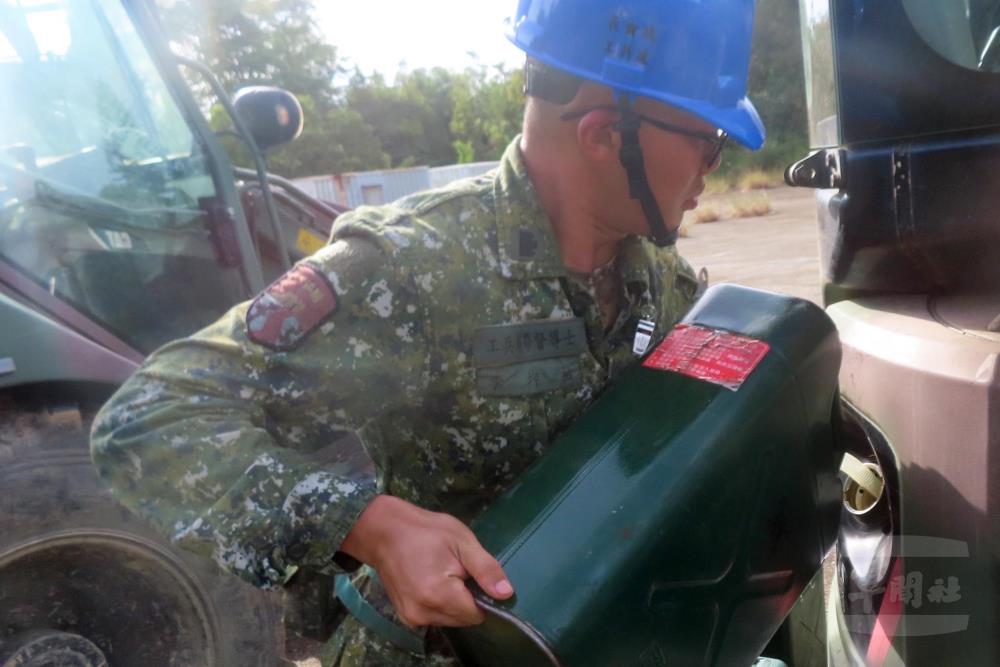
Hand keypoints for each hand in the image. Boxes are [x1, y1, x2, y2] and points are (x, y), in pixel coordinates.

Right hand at [340, 495, 513, 627]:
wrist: (383, 530)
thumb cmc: (425, 531)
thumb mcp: (462, 542)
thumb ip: (486, 570)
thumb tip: (506, 594)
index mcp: (439, 595)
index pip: (477, 614)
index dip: (480, 595)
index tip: (471, 573)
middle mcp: (423, 613)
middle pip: (463, 619)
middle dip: (466, 598)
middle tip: (454, 569)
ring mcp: (411, 617)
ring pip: (449, 620)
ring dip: (452, 602)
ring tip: (441, 573)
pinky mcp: (405, 616)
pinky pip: (434, 617)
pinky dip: (438, 604)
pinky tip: (429, 581)